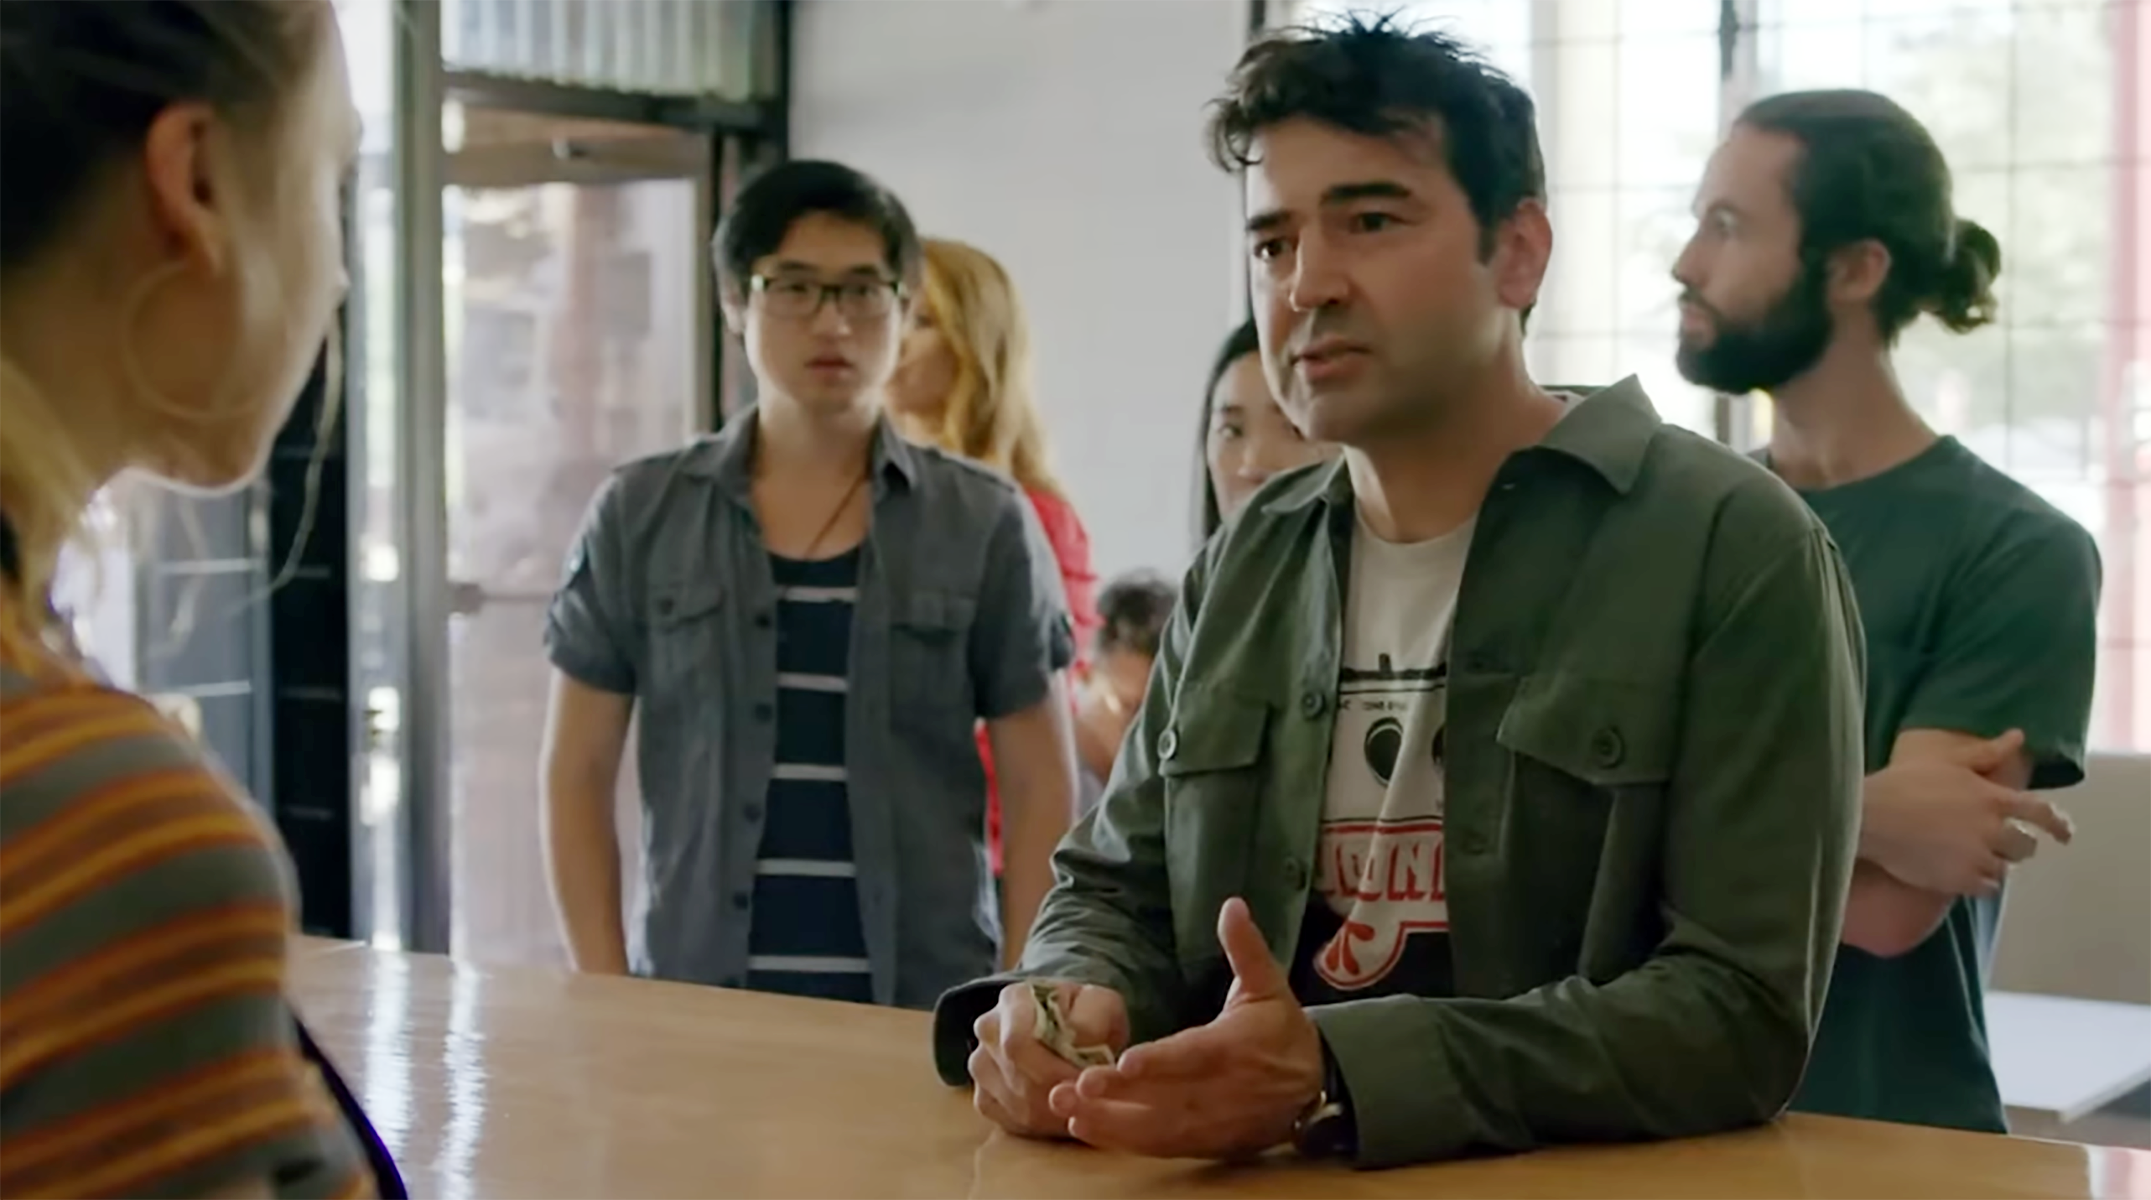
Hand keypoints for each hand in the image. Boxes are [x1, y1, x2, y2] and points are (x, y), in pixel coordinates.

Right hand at [968, 979, 1128, 1138]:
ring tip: (1084, 1108)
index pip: (1017, 1043)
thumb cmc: (1087, 1015)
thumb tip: (1081, 1046)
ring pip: (1016, 1106)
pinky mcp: (984, 1097)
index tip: (1087, 1084)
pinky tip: (1065, 1116)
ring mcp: (981, 1066)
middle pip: (1018, 1079)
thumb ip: (1094, 1020)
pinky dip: (1042, 1126)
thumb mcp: (1101, 1004)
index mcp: (1013, 1001)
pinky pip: (1011, 1122)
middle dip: (1060, 1097)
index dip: (1054, 1070)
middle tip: (1093, 1104)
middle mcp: (988, 1031)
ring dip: (1056, 1115)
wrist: (1070, 1025)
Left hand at [1049, 898, 1323, 1159]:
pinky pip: (1160, 1147)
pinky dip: (1123, 1142)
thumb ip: (1246, 948)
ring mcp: (1212, 1123)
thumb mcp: (1269, 984)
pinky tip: (1085, 1128)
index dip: (1160, 1062)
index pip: (1194, 1056)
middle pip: (1165, 1098)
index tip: (1124, 1062)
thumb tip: (1231, 904)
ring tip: (1064, 1110)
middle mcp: (1221, 1091)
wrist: (1315, 1085)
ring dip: (1110, 1123)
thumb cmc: (1282, 1028)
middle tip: (1071, 1089)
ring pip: (1157, 1129)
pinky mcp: (1205, 1143)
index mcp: (1235, 1047)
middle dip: (1117, 1097)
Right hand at [1863, 730, 2073, 894]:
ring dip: (1996, 863)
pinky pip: (1986, 888)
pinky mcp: (1959, 880)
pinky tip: (1965, 873)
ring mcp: (1976, 857)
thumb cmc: (1905, 782)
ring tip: (1978, 858)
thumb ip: (1987, 752)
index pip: (2041, 812)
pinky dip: (1981, 882)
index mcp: (1992, 798)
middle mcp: (1992, 830)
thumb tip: (2019, 736)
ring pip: (2005, 869)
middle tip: (2002, 843)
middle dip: (2017, 844)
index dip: (2058, 824)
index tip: (2064, 834)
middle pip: (2025, 846)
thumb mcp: (1948, 761)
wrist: (1869, 817)